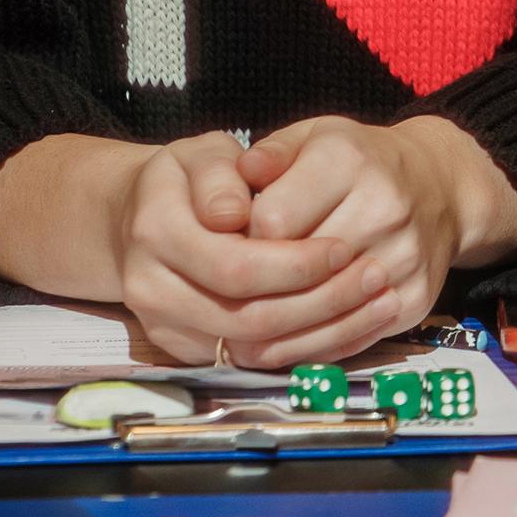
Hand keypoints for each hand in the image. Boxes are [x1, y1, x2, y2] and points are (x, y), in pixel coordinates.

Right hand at [105, 130, 389, 368]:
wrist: (142, 217)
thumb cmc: (187, 179)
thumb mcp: (201, 153)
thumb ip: (220, 175)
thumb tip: (233, 214)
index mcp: (156, 231)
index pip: (235, 266)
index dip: (295, 265)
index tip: (343, 248)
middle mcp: (151, 288)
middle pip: (246, 318)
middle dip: (318, 302)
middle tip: (372, 277)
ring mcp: (165, 326)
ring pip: (252, 349)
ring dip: (320, 331)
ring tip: (374, 301)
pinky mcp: (184, 351)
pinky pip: (250, 363)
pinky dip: (304, 347)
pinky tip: (347, 323)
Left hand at [230, 113, 516, 365]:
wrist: (437, 186)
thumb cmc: (359, 161)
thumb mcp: (313, 137)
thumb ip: (269, 155)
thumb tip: (234, 182)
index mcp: (346, 161)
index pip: (272, 220)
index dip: (241, 241)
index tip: (228, 247)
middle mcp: (382, 207)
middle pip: (297, 272)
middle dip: (254, 289)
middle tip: (224, 297)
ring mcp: (402, 257)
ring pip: (322, 314)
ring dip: (275, 332)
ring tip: (237, 336)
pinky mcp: (414, 298)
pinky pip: (352, 338)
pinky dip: (312, 348)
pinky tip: (280, 347)